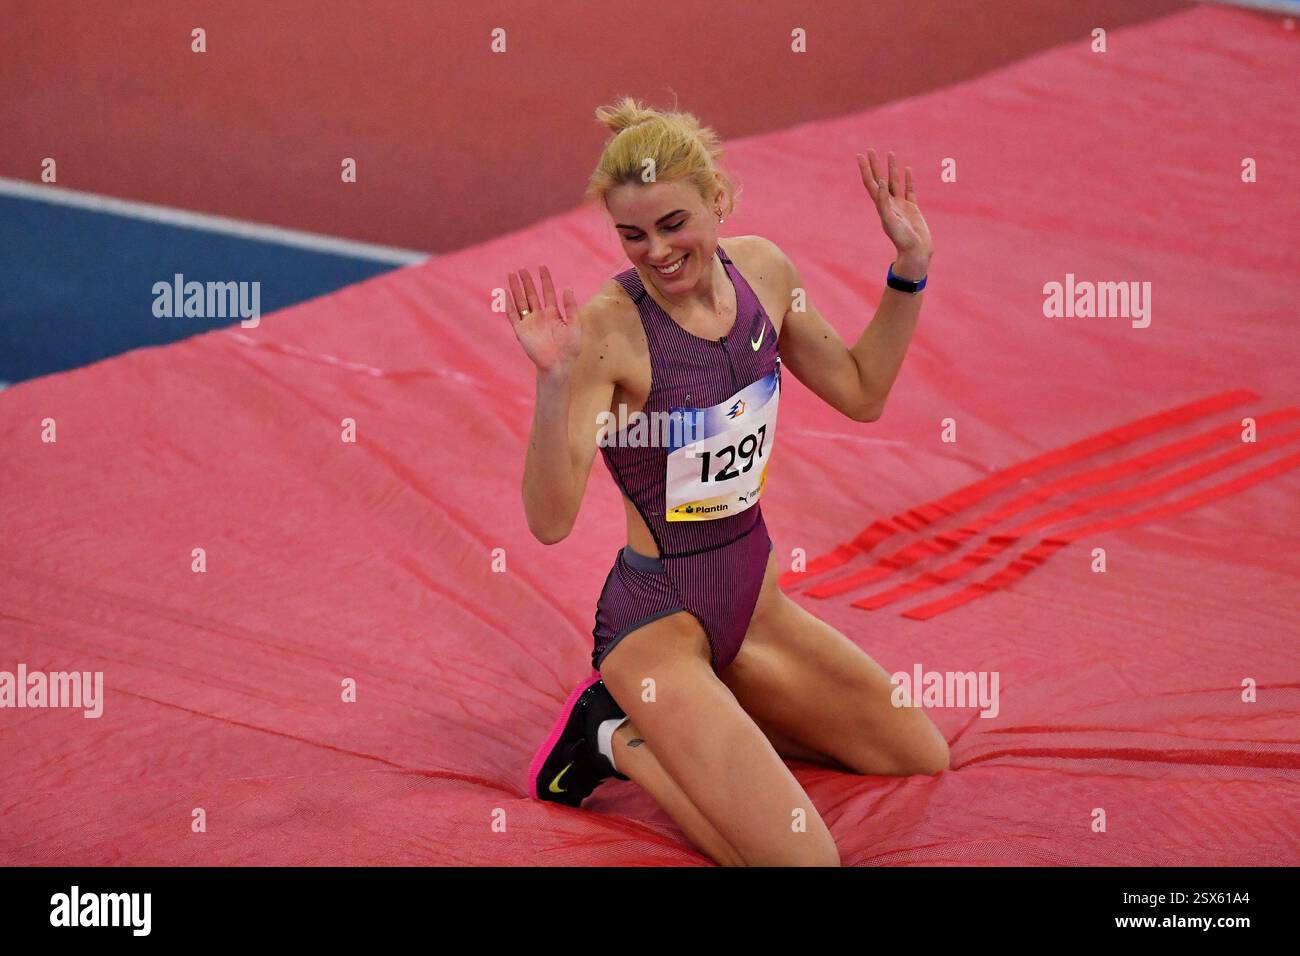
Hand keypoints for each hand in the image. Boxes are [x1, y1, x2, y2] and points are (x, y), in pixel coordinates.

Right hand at [506, 266, 581, 374]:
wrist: (558, 364)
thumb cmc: (569, 348)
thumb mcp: (575, 324)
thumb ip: (570, 307)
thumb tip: (568, 288)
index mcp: (553, 313)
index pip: (548, 292)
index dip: (545, 279)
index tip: (541, 266)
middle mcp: (540, 316)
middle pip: (532, 294)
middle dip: (527, 281)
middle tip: (521, 268)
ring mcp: (530, 322)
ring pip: (521, 301)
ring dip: (516, 289)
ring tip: (511, 275)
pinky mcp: (521, 331)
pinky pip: (513, 315)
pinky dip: (509, 304)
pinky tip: (505, 293)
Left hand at [856, 149, 932, 276]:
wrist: (915, 252)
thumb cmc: (901, 239)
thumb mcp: (890, 220)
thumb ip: (884, 202)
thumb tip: (880, 181)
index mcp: (881, 206)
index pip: (870, 183)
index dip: (865, 169)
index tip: (860, 155)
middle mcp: (889, 204)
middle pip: (879, 180)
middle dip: (875, 165)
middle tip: (870, 150)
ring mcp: (901, 206)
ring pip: (895, 182)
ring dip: (892, 168)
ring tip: (890, 153)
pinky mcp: (912, 209)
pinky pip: (909, 190)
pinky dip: (908, 179)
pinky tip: (907, 169)